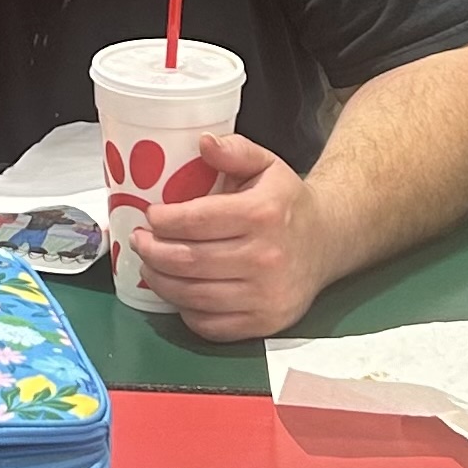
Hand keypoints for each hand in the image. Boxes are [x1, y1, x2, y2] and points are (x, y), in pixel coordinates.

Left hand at [129, 131, 332, 341]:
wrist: (327, 242)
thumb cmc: (286, 203)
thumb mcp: (266, 165)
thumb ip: (235, 150)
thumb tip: (203, 142)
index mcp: (263, 214)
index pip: (196, 220)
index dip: (164, 220)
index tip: (150, 216)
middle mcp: (266, 257)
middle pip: (188, 260)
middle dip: (152, 251)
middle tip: (139, 241)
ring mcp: (266, 295)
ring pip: (193, 295)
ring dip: (160, 281)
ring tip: (150, 266)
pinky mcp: (264, 323)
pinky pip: (209, 325)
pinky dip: (184, 310)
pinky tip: (178, 291)